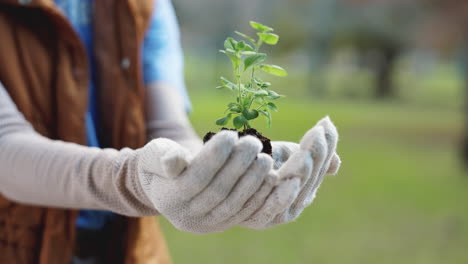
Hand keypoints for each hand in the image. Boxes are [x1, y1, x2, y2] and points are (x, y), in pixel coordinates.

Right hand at [136, 131, 273, 233]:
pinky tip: (271, 176)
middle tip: (253, 142)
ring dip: (253, 181)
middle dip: (239, 165)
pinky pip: (245, 212)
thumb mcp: (153, 155)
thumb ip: (161, 156)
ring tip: (265, 158)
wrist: (166, 186)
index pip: (195, 179)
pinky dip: (260, 195)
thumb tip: (174, 160)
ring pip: (234, 204)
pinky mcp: (223, 224)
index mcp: (168, 198)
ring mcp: (206, 224)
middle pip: (218, 192)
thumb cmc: (160, 163)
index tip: (230, 135)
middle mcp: (187, 216)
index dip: (214, 157)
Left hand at [239, 116, 340, 228]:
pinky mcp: (257, 219)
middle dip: (315, 155)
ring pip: (294, 191)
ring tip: (305, 154)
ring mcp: (277, 214)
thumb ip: (309, 155)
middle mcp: (295, 204)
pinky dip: (278, 194)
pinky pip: (270, 207)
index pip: (319, 166)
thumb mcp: (285, 155)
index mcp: (304, 188)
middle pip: (309, 178)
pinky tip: (280, 176)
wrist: (222, 177)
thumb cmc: (256, 163)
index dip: (325, 147)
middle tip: (316, 133)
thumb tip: (337, 163)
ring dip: (301, 171)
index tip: (325, 123)